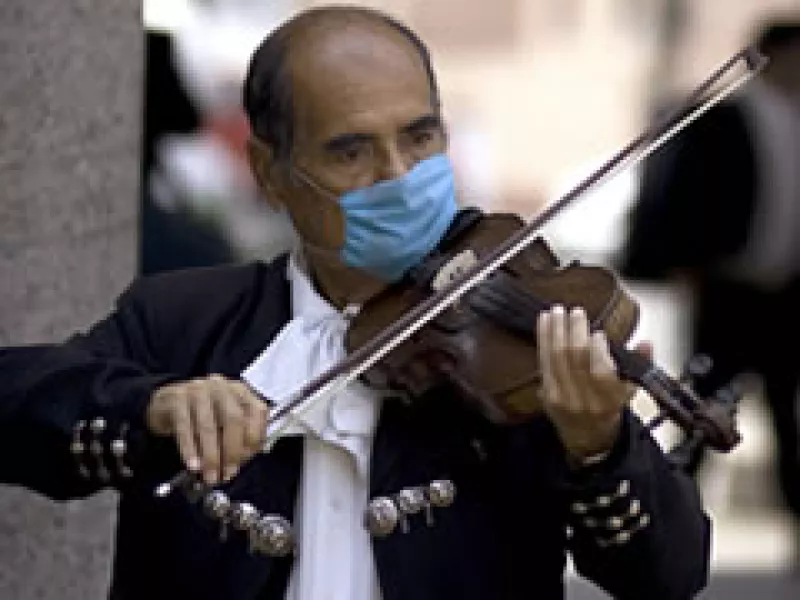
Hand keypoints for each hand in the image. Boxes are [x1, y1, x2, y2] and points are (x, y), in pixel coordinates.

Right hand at [146, 374, 268, 483]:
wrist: (163, 403)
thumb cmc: (201, 416)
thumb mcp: (224, 423)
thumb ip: (237, 439)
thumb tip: (237, 466)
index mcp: (241, 391)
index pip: (258, 412)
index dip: (254, 440)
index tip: (245, 463)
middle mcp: (222, 387)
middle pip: (234, 420)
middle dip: (233, 452)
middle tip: (227, 475)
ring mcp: (198, 390)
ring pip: (208, 427)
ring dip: (211, 457)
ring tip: (210, 478)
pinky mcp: (176, 399)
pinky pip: (184, 428)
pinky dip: (190, 450)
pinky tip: (193, 467)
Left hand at [536, 305, 644, 462]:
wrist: (586, 436)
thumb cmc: (609, 407)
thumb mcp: (630, 389)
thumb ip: (639, 364)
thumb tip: (646, 343)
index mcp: (608, 399)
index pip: (600, 371)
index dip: (597, 349)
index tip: (598, 333)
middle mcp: (584, 399)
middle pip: (575, 359)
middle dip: (574, 331)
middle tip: (575, 311)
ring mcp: (562, 397)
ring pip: (556, 357)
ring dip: (555, 330)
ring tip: (556, 311)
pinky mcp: (547, 393)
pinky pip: (543, 362)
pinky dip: (543, 340)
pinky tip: (543, 323)